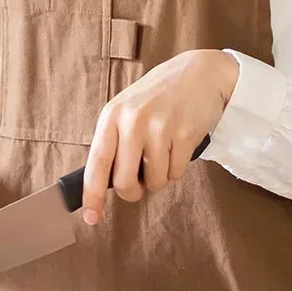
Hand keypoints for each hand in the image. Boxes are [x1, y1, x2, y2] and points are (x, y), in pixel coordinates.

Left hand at [82, 49, 238, 223]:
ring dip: (159, 177)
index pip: (95, 162)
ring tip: (163, 152)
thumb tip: (103, 184)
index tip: (91, 217)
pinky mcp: (184, 135)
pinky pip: (175, 174)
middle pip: (124, 182)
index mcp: (112, 116)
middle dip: (132, 192)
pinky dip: (176, 168)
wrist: (199, 73)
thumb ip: (115, 142)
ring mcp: (159, 128)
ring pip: (153, 182)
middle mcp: (132, 122)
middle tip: (139, 184)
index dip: (91, 194)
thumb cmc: (158, 96)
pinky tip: (178, 146)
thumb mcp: (127, 110)